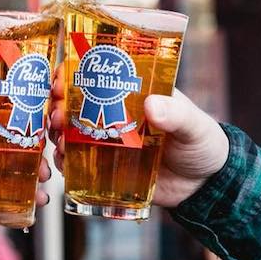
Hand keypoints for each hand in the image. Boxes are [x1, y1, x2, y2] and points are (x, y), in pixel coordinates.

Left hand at [0, 124, 51, 234]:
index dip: (23, 119)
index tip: (45, 124)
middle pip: (14, 148)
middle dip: (35, 155)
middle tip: (46, 167)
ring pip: (13, 176)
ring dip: (32, 182)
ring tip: (43, 191)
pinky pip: (1, 204)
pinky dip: (19, 208)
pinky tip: (34, 211)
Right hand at [50, 66, 227, 208]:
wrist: (205, 186)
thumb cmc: (203, 144)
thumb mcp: (194, 125)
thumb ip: (178, 115)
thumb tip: (153, 105)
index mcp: (133, 93)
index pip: (98, 74)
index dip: (73, 72)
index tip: (60, 78)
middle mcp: (115, 113)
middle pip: (75, 103)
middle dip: (57, 105)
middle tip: (56, 113)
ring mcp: (107, 141)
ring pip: (70, 131)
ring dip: (57, 133)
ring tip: (59, 139)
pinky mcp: (106, 168)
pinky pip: (77, 162)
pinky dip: (65, 160)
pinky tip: (63, 161)